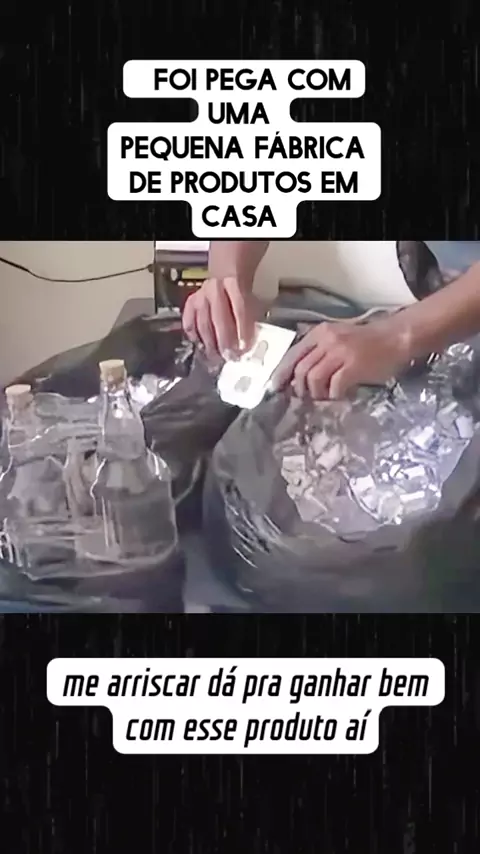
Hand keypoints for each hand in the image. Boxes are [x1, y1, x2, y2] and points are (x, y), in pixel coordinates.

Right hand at [182, 277, 255, 359]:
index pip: (239, 308)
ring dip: (210, 343)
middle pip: (218, 317)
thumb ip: (251, 319)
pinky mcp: (190, 304)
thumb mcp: (251, 301)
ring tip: (217, 357)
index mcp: (233, 283)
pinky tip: (202, 346)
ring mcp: (200, 296)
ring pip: (203, 323)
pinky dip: (195, 337)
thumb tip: (247, 344)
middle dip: (224, 340)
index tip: (244, 347)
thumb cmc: (240, 295)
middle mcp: (214, 288)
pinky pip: (189, 324)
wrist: (225, 279)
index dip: (242, 329)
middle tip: (229, 356)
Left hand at [270, 319, 410, 399]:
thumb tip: (299, 374)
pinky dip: (333, 395)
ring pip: (313, 378)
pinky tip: (338, 396)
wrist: (397, 336)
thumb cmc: (368, 340)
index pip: (293, 354)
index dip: (282, 373)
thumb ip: (319, 349)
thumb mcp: (338, 337)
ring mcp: (340, 352)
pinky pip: (334, 385)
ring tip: (323, 397)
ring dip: (315, 393)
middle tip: (304, 397)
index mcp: (320, 333)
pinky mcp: (354, 365)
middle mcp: (327, 340)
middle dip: (298, 388)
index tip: (277, 388)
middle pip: (301, 369)